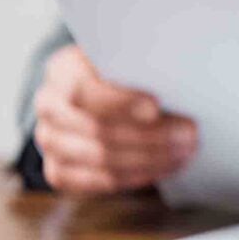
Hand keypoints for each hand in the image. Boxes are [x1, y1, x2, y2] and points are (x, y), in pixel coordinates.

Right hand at [33, 45, 197, 194]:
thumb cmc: (124, 71)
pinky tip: (164, 167)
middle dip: (149, 135)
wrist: (100, 92)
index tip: (157, 107)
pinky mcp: (59, 171)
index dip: (120, 102)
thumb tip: (180, 78)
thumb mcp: (130, 57)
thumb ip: (144, 65)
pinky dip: (136, 176)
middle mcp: (49, 105)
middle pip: (97, 128)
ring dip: (149, 158)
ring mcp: (50, 141)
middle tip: (188, 134)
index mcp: (63, 70)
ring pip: (100, 158)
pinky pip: (98, 182)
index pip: (83, 89)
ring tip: (184, 151)